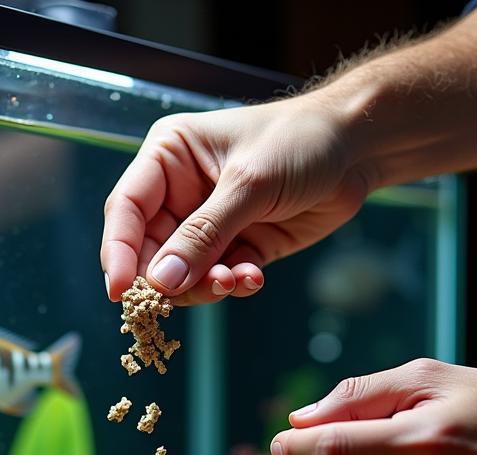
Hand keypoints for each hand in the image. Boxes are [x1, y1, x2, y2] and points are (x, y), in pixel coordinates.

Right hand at [101, 95, 372, 305]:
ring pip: (184, 274)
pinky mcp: (238, 248)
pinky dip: (232, 285)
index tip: (121, 292)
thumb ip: (204, 235)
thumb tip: (162, 281)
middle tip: (193, 292)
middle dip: (169, 279)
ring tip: (233, 281)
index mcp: (168, 159)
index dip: (119, 252)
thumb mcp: (249, 184)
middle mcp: (180, 194)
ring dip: (205, 286)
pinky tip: (252, 278)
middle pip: (150, 252)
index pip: (126, 210)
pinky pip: (219, 279)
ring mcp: (208, 224)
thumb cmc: (299, 141)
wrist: (357, 148)